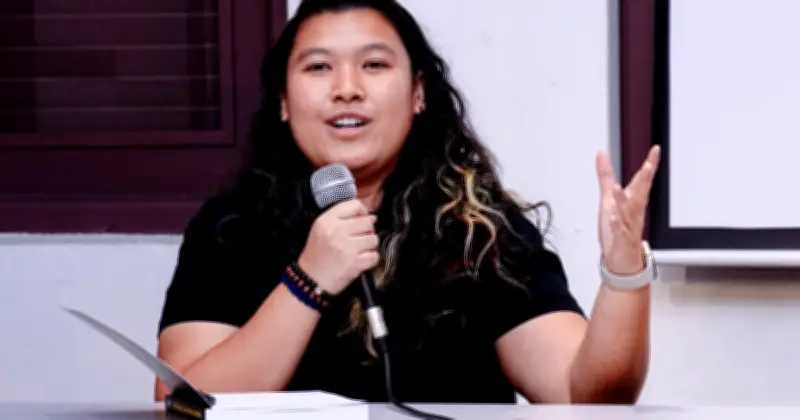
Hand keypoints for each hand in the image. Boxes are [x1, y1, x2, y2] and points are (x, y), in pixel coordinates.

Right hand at [298, 200, 379, 294]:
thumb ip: (341, 218)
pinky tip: (361, 260)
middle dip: (368, 230)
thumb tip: (370, 216)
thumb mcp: (320, 229)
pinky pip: (375, 256)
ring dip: (370, 246)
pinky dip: (371, 259)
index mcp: (327, 221)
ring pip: (373, 239)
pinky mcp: (355, 263)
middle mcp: (337, 232)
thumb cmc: (316, 256)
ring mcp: (347, 248)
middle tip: (360, 238)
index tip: (362, 219)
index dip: (363, 212)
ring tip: (360, 250)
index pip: (355, 205)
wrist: (311, 279)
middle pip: (367, 222)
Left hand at [595, 145, 660, 274]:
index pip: (642, 181)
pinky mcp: (622, 241)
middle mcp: (634, 213)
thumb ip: (606, 176)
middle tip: (649, 165)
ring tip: (618, 189)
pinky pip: (620, 232)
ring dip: (624, 201)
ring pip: (629, 212)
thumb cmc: (617, 229)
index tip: (655, 150)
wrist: (621, 260)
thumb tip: (602, 154)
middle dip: (644, 179)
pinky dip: (617, 225)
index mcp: (632, 202)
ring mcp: (629, 227)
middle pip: (640, 194)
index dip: (649, 165)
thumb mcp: (608, 199)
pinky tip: (613, 219)